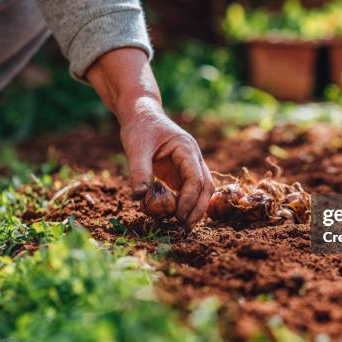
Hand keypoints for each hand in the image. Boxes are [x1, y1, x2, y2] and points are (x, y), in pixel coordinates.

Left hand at [86, 48, 213, 230]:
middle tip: (185, 229)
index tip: (178, 216)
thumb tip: (140, 197)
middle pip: (206, 186)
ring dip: (195, 209)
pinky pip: (188, 191)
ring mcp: (189, 165)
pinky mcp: (180, 172)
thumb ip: (139, 171)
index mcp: (186, 148)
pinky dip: (185, 204)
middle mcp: (193, 157)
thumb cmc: (139, 127)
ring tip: (182, 227)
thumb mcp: (136, 147)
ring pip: (201, 190)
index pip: (195, 178)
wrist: (141, 113)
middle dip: (198, 209)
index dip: (189, 199)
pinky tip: (176, 217)